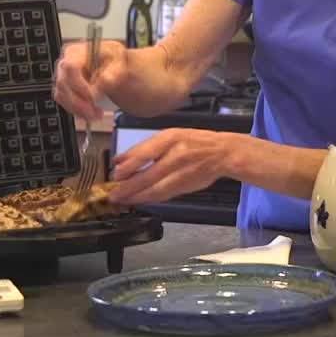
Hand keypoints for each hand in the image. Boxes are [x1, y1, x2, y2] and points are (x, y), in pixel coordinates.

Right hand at [52, 39, 128, 120]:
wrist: (112, 63)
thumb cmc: (114, 59)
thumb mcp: (119, 63)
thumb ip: (110, 75)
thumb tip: (95, 91)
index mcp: (76, 52)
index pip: (70, 67)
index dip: (79, 85)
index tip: (93, 98)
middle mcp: (64, 62)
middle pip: (63, 84)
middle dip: (79, 102)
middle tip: (96, 113)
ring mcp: (61, 76)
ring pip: (61, 95)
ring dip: (78, 109)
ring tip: (97, 114)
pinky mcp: (63, 88)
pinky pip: (64, 102)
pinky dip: (76, 110)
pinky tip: (90, 113)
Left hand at [108, 128, 230, 204]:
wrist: (222, 153)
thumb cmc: (194, 141)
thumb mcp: (170, 136)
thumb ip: (146, 147)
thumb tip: (120, 160)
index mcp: (170, 138)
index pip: (144, 153)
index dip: (127, 166)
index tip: (114, 174)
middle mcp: (176, 155)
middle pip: (148, 175)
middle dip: (128, 187)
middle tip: (113, 194)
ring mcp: (182, 173)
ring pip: (155, 189)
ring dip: (136, 197)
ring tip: (122, 200)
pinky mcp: (185, 187)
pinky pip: (163, 195)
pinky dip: (149, 199)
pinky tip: (138, 200)